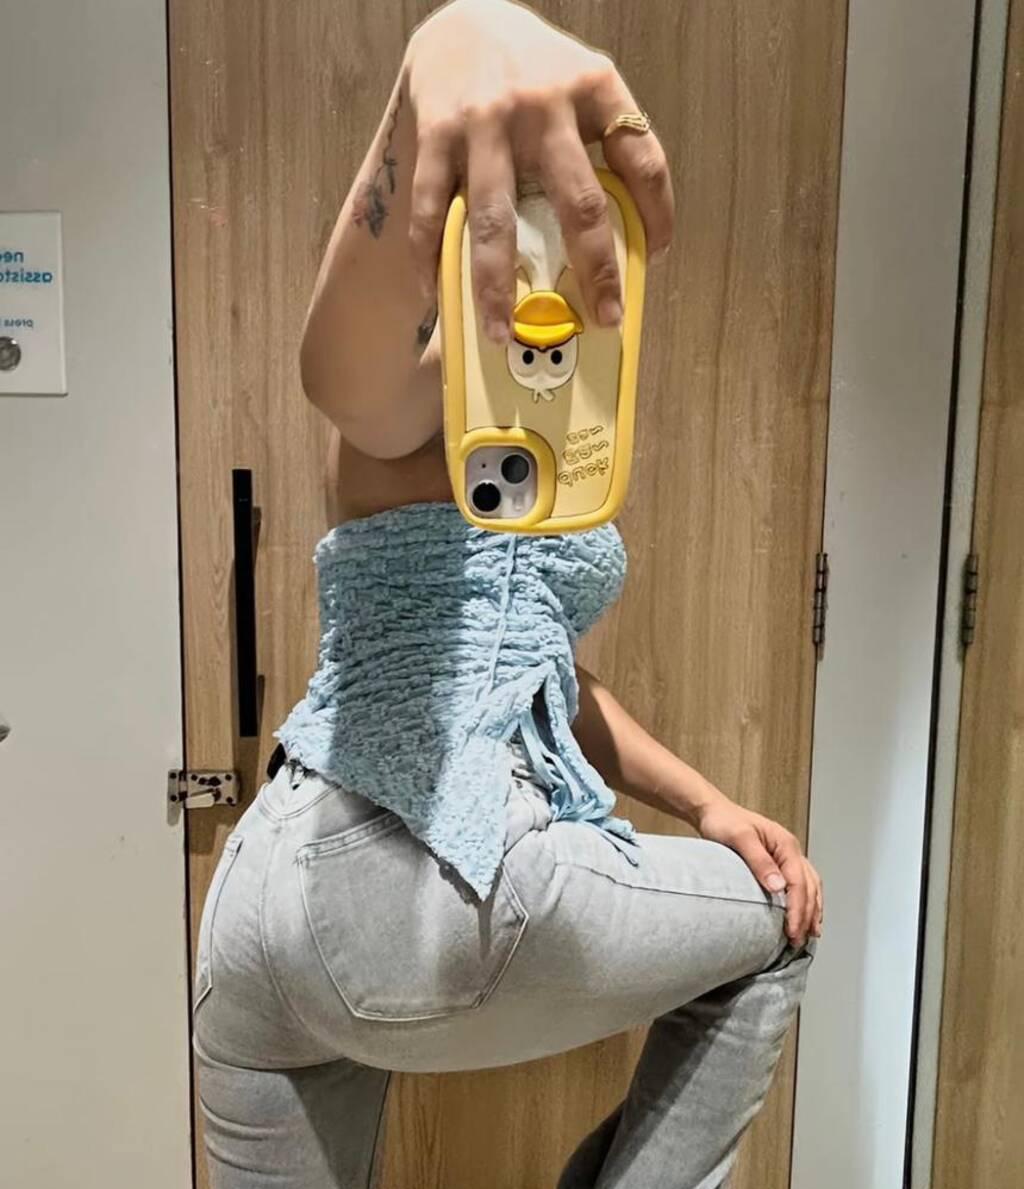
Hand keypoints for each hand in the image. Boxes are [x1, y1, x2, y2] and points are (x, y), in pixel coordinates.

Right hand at [404, 0, 673, 341]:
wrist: (463, 19)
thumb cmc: (534, 71)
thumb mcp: (583, 86)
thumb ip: (607, 143)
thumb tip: (632, 232)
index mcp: (594, 88)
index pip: (643, 157)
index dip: (656, 213)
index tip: (654, 258)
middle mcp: (544, 103)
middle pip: (578, 202)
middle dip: (594, 270)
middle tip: (603, 317)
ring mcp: (486, 121)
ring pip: (494, 221)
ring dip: (497, 285)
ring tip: (501, 331)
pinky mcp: (437, 132)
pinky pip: (434, 209)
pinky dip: (433, 257)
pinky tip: (438, 290)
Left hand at [695, 800, 823, 946]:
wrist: (712, 812)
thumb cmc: (723, 822)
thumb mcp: (739, 838)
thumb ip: (759, 861)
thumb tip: (779, 887)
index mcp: (786, 844)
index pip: (799, 882)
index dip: (798, 909)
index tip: (792, 931)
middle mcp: (791, 850)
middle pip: (810, 887)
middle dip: (807, 915)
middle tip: (798, 941)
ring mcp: (787, 856)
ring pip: (811, 886)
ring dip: (812, 911)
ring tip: (808, 935)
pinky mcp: (779, 862)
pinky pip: (800, 884)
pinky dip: (806, 902)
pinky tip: (801, 916)